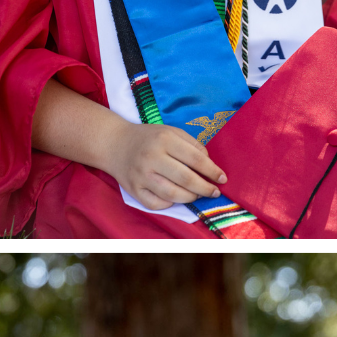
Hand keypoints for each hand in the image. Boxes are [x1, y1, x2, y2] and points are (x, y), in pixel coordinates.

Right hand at [105, 121, 226, 208]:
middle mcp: (151, 158)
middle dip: (205, 188)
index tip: (222, 179)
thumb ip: (192, 145)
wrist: (114, 143)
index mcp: (164, 140)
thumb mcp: (171, 132)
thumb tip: (209, 166)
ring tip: (196, 195)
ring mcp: (140, 175)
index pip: (195, 159)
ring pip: (172, 194)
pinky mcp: (132, 188)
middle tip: (214, 192)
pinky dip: (169, 204)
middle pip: (185, 178)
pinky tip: (174, 198)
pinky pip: (154, 204)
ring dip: (190, 197)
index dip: (212, 171)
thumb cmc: (148, 138)